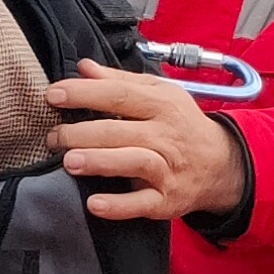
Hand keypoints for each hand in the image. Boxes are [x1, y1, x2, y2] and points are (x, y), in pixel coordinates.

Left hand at [46, 62, 248, 220]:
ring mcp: (167, 170)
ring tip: (69, 162)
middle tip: (53, 136)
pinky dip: (118, 206)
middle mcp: (165, 136)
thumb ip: (119, 81)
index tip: (53, 95)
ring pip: (133, 162)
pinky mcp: (166, 200)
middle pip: (120, 130)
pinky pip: (142, 203)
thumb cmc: (180, 125)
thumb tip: (83, 67)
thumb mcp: (158, 95)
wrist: (221, 164)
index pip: (119, 95)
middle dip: (81, 133)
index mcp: (161, 105)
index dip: (84, 94)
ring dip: (99, 162)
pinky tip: (94, 203)